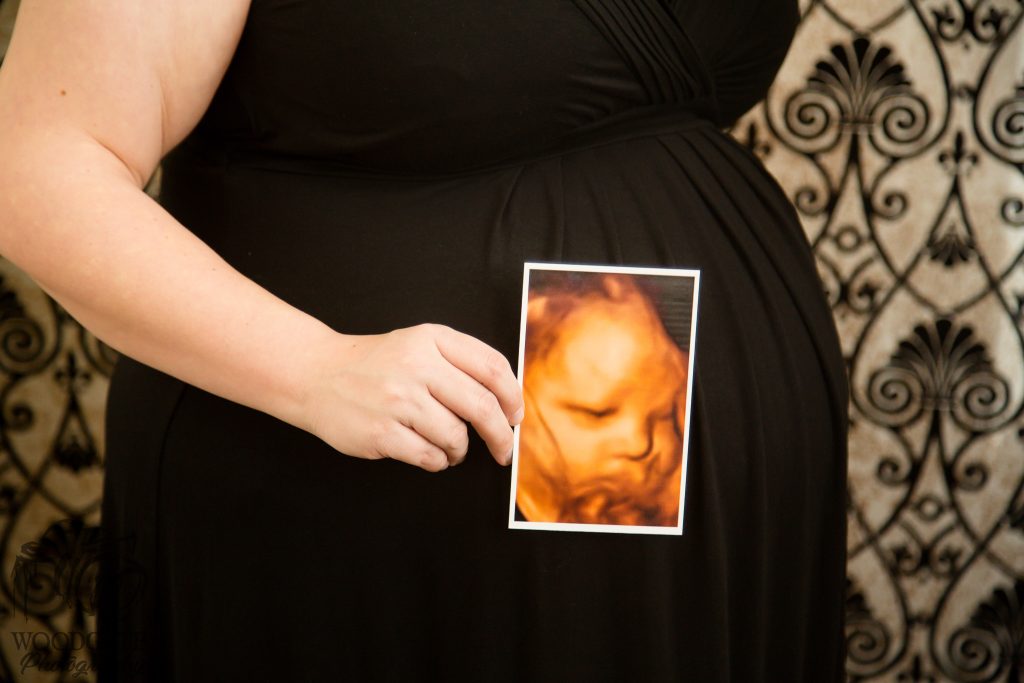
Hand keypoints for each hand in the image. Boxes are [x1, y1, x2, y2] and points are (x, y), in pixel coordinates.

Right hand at [301, 323, 523, 471]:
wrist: (317, 374)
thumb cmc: (377, 364)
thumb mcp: (419, 343)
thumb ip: (461, 361)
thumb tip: (507, 401)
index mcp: (432, 339)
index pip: (492, 367)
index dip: (513, 397)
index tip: (515, 416)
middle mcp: (416, 366)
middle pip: (482, 406)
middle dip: (501, 436)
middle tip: (504, 450)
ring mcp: (398, 400)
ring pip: (456, 436)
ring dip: (460, 450)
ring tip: (450, 447)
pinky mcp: (381, 432)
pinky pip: (430, 456)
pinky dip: (437, 460)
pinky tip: (428, 453)